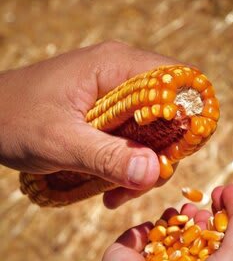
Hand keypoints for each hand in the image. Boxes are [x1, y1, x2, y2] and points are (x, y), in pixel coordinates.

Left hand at [0, 41, 176, 206]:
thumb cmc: (13, 119)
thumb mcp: (60, 142)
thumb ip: (107, 157)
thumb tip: (156, 172)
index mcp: (117, 66)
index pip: (178, 83)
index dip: (187, 119)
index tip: (173, 158)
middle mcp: (122, 74)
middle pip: (169, 114)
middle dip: (161, 155)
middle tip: (136, 186)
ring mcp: (113, 94)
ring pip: (151, 133)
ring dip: (141, 167)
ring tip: (115, 194)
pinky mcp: (105, 115)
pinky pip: (131, 141)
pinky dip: (126, 166)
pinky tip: (108, 188)